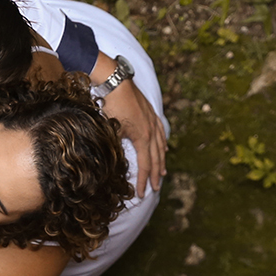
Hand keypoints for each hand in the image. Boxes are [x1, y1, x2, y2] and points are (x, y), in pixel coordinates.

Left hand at [102, 80, 166, 196]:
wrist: (115, 82)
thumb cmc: (111, 105)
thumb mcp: (111, 129)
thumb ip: (116, 147)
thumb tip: (116, 163)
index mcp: (142, 137)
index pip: (145, 165)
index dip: (144, 180)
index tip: (142, 193)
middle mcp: (151, 130)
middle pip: (156, 158)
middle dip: (155, 175)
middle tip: (155, 188)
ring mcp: (152, 121)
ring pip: (160, 146)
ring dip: (161, 161)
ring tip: (163, 172)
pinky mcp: (151, 113)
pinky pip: (160, 132)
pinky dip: (163, 143)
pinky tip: (164, 148)